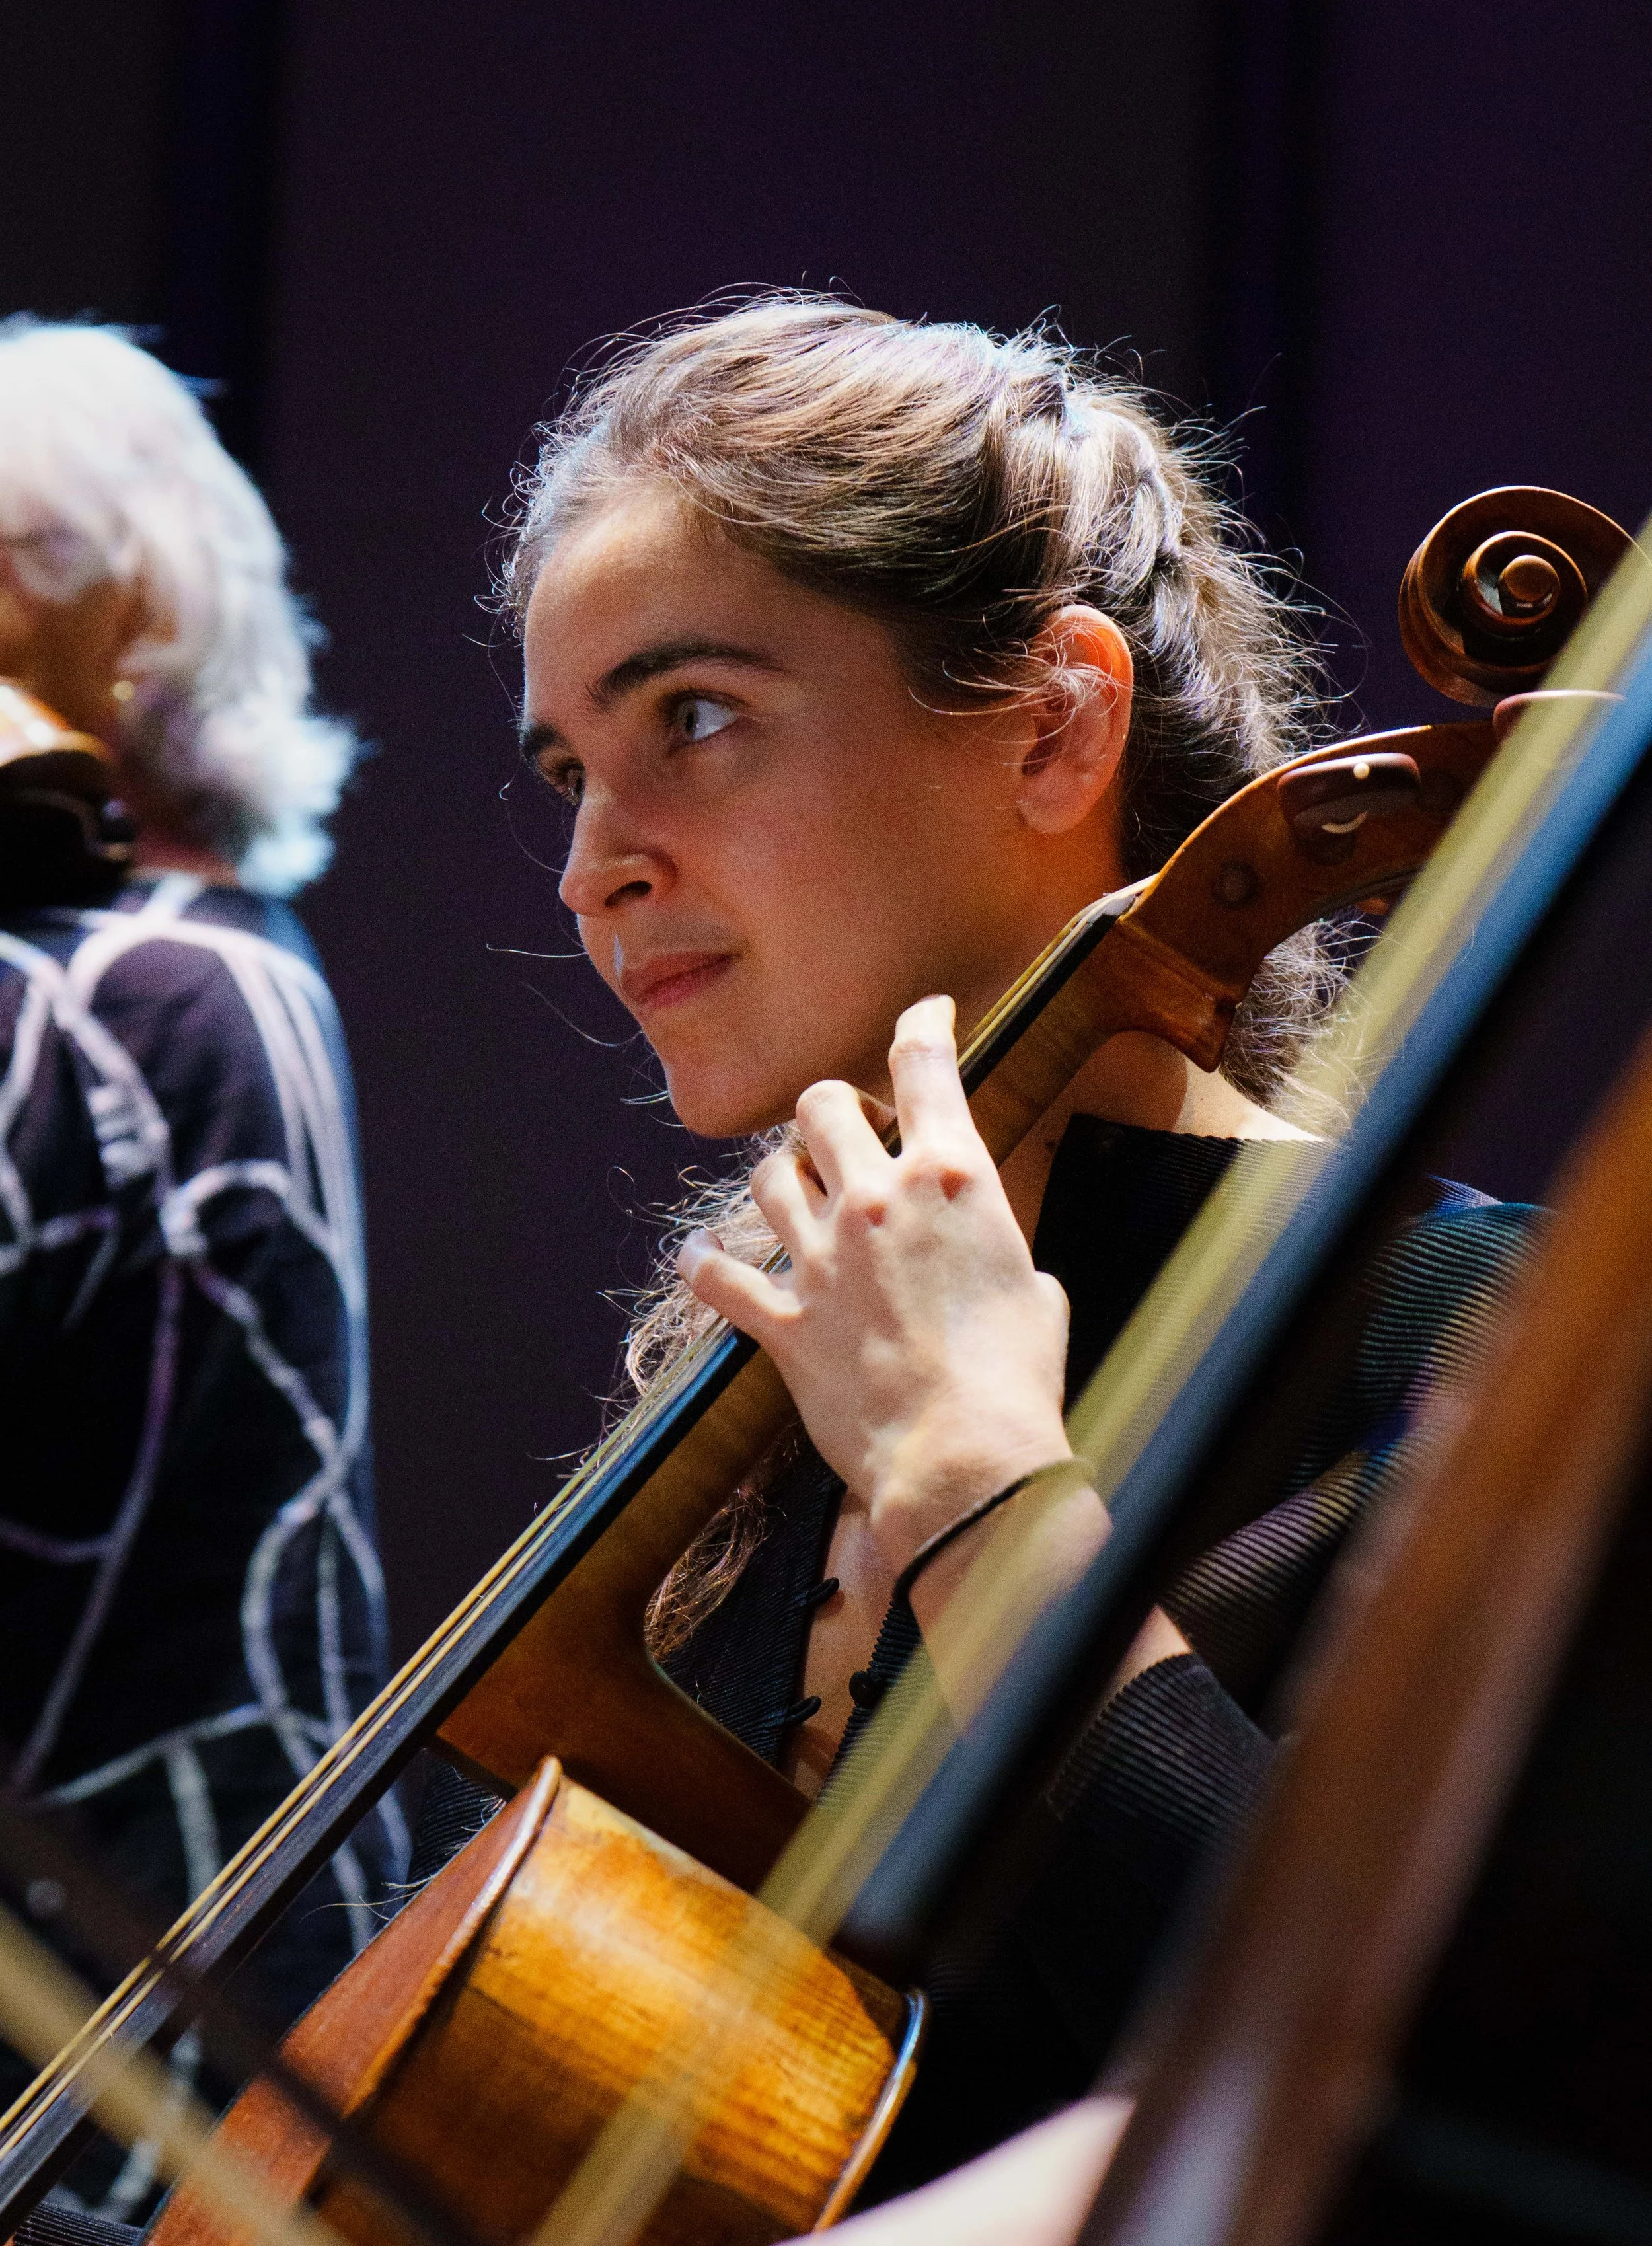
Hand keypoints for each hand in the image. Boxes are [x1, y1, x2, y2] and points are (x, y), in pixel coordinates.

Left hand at [678, 995, 1074, 1575]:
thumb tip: (1011, 1276)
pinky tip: (697, 1259)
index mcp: (953, 1179)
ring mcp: (823, 1258)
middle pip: (821, 1105)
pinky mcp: (786, 1321)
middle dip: (832, 1110)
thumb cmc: (1017, 1380)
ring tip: (793, 1194)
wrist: (964, 1460)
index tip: (922, 1013)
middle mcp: (878, 1201)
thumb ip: (1007, 1259)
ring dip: (781, 1177)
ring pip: (768, 1176)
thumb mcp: (1038, 1294)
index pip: (925, 1064)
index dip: (921, 1023)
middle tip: (848, 1136)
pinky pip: (719, 1276)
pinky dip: (704, 1266)